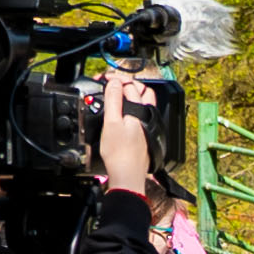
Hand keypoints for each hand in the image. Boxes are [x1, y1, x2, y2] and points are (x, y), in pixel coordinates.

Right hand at [99, 85, 157, 208]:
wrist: (127, 175)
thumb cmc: (120, 153)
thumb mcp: (111, 123)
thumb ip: (114, 100)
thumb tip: (114, 83)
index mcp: (140, 109)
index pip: (129, 84)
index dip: (115, 78)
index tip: (104, 78)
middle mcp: (147, 115)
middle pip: (140, 90)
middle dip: (125, 83)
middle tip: (111, 83)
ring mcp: (148, 125)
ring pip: (143, 101)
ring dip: (132, 94)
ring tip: (118, 94)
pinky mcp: (145, 133)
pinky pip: (141, 113)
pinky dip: (133, 106)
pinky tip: (124, 112)